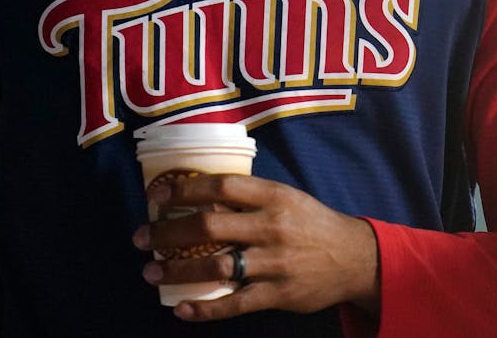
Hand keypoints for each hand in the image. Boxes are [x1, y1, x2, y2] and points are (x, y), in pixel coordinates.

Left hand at [131, 173, 379, 321]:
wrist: (354, 257)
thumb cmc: (310, 222)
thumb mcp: (285, 196)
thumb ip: (248, 195)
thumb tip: (198, 190)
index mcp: (271, 196)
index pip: (219, 186)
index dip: (183, 189)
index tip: (156, 197)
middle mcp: (270, 226)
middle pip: (209, 225)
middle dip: (168, 232)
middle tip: (142, 237)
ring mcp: (274, 263)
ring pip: (216, 266)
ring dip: (178, 271)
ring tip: (151, 272)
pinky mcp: (278, 294)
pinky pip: (235, 304)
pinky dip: (206, 309)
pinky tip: (182, 309)